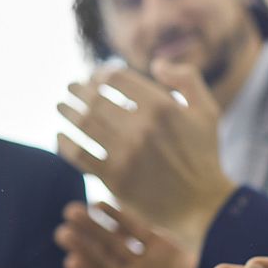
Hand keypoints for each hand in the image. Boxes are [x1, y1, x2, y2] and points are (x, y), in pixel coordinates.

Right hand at [54, 201, 232, 267]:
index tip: (98, 202)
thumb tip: (203, 249)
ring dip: (84, 249)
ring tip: (62, 233)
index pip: (138, 230)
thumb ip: (201, 265)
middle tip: (70, 210)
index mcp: (168, 254)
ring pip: (104, 263)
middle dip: (93, 227)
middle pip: (115, 243)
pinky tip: (72, 263)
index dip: (119, 217)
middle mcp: (147, 267)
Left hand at [56, 60, 235, 244]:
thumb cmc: (204, 155)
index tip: (96, 78)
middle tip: (70, 88)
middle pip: (95, 98)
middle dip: (78, 89)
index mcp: (163, 107)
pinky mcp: (114, 178)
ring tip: (60, 106)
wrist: (202, 204)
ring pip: (83, 124)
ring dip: (66, 111)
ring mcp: (126, 154)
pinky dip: (64, 142)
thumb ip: (187, 79)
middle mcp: (142, 128)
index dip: (100, 74)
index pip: (116, 78)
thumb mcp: (208, 111)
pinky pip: (78, 154)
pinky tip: (61, 136)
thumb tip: (156, 63)